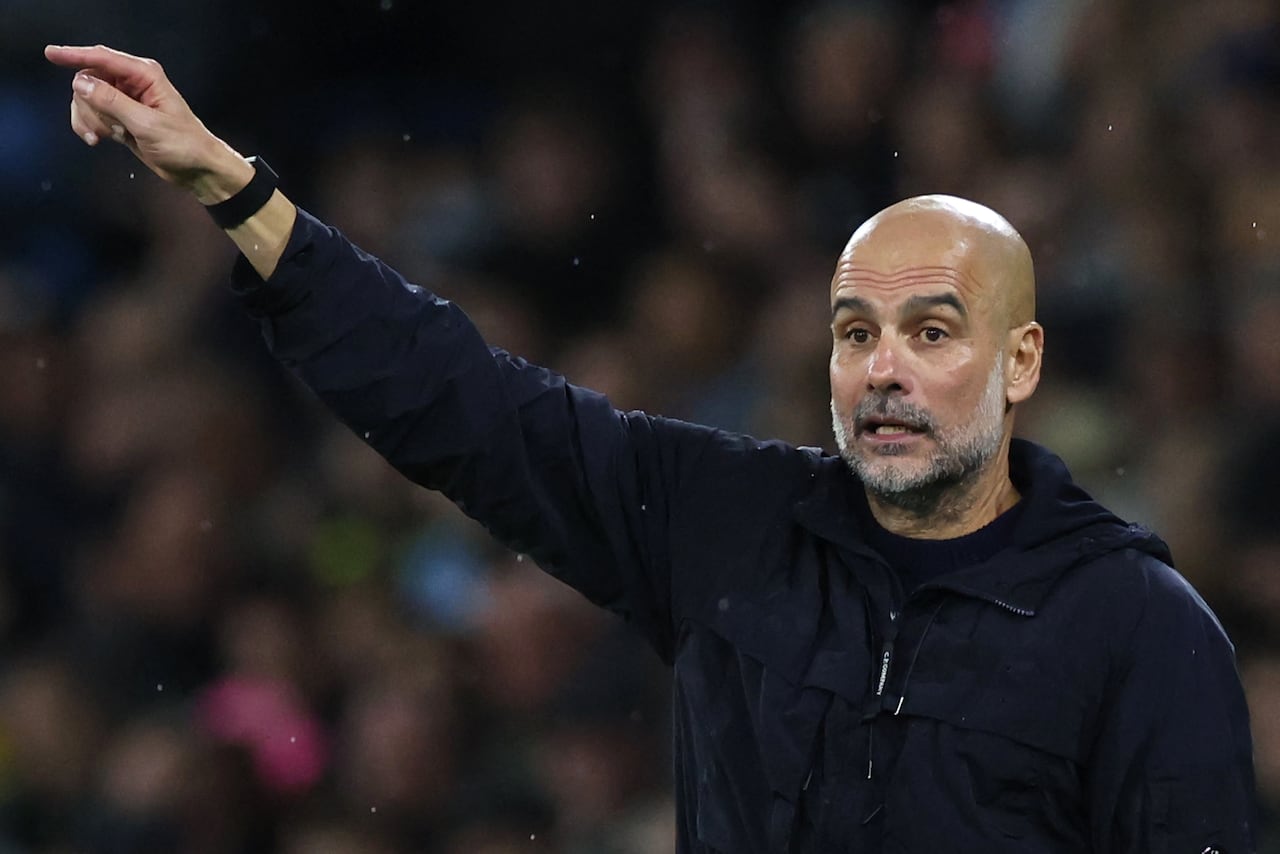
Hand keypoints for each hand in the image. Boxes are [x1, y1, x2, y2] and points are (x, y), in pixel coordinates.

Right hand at [44, 44, 252, 203]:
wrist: (198, 170)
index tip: (51, 54)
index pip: (103, 58)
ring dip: (88, 119)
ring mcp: (126, 101)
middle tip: (102, 129)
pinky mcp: (121, 118)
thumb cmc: (183, 145)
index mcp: (145, 75)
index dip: (75, 55)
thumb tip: (81, 81)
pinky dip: (90, 126)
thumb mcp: (147, 124)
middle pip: (89, 80)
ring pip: (87, 99)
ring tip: (105, 137)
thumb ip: (112, 102)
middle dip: (87, 104)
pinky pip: (92, 114)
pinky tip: (99, 140)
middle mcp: (133, 83)